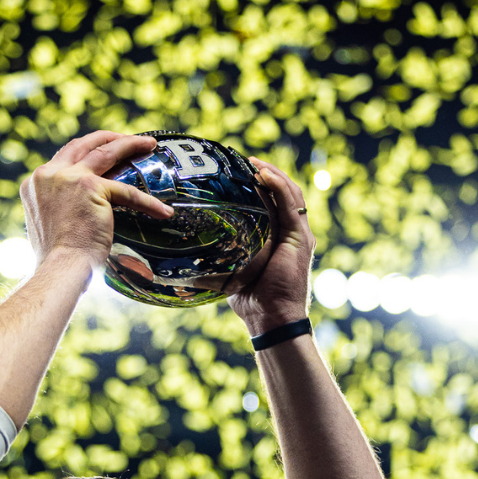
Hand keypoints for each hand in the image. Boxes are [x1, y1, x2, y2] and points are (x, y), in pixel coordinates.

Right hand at [21, 131, 173, 272]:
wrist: (58, 268)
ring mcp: (70, 178)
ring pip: (106, 152)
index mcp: (36, 182)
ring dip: (130, 145)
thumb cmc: (56, 259)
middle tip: (129, 140)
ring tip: (149, 145)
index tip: (102, 150)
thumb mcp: (48, 224)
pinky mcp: (91, 188)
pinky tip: (163, 210)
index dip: (86, 151)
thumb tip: (76, 210)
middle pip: (84, 145)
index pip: (65, 157)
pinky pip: (127, 192)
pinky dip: (147, 202)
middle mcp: (49, 174)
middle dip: (109, 138)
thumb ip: (59, 207)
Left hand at [228, 160, 314, 335]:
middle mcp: (290, 232)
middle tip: (242, 161)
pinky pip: (292, 205)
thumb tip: (177, 267)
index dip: (257, 185)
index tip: (236, 172)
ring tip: (253, 163)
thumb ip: (211, 266)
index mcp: (277, 237)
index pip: (271, 202)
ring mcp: (298, 234)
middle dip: (265, 173)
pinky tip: (264, 175)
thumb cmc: (250, 301)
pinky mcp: (301, 238)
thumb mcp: (227, 276)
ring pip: (289, 193)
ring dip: (272, 174)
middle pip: (281, 192)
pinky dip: (279, 187)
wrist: (270, 318)